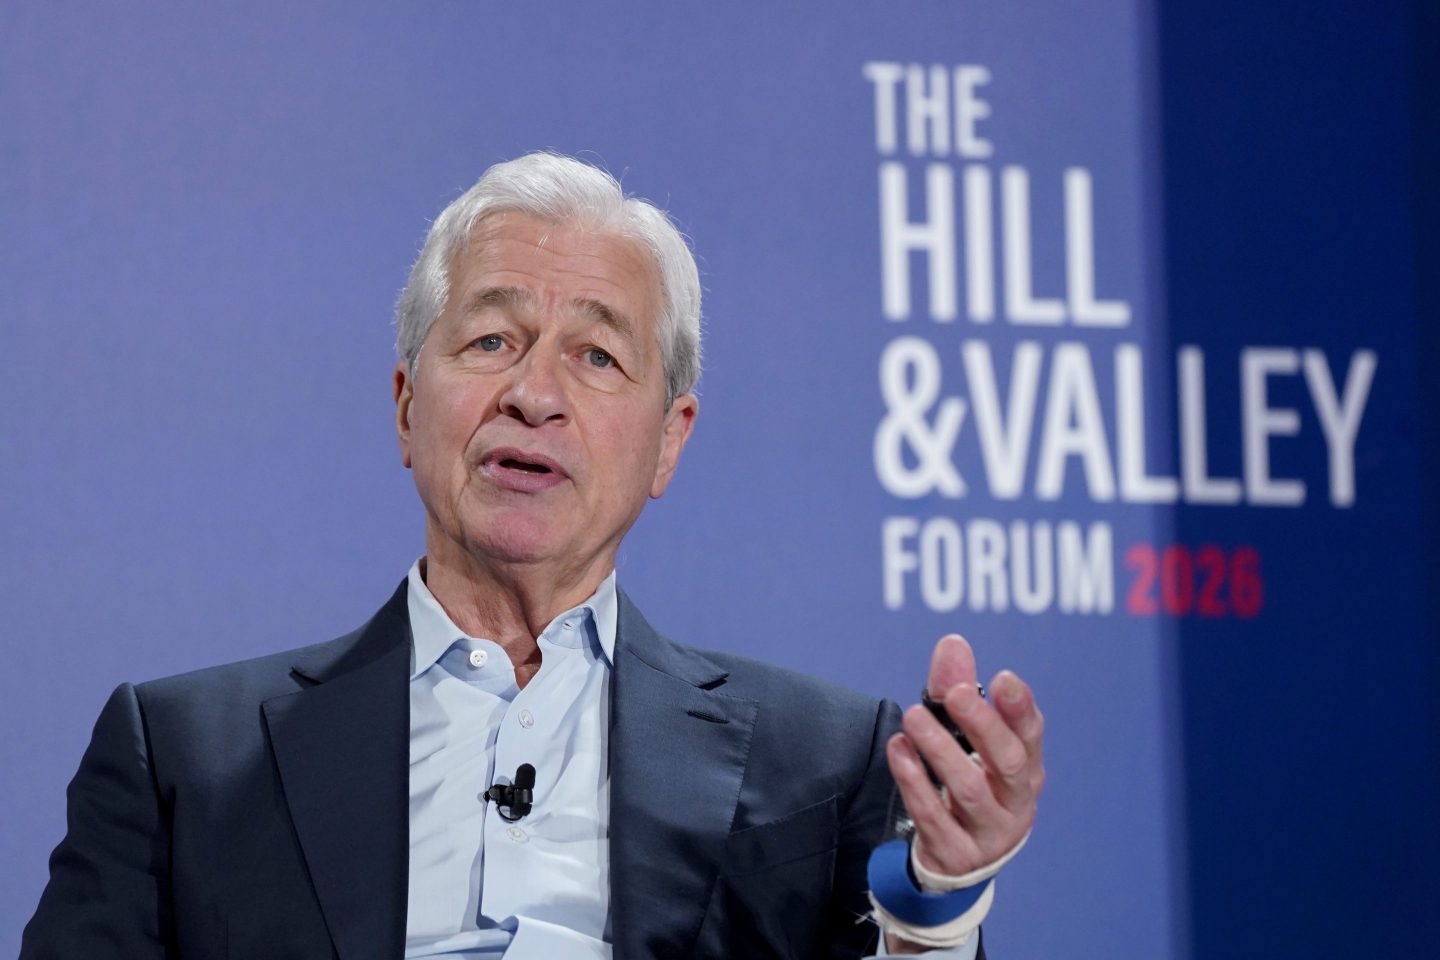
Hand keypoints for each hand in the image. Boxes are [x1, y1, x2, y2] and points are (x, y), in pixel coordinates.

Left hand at [885, 634, 1044, 877]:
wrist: (958, 858)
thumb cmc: (968, 782)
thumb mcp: (966, 739)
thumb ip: (956, 688)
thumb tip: (952, 642)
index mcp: (1026, 769)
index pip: (1030, 734)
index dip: (1019, 707)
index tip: (1002, 678)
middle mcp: (1016, 801)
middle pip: (1007, 762)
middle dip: (982, 724)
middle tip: (954, 693)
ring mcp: (989, 832)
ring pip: (969, 790)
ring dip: (940, 750)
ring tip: (913, 718)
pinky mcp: (956, 852)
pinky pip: (933, 816)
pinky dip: (914, 781)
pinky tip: (898, 750)